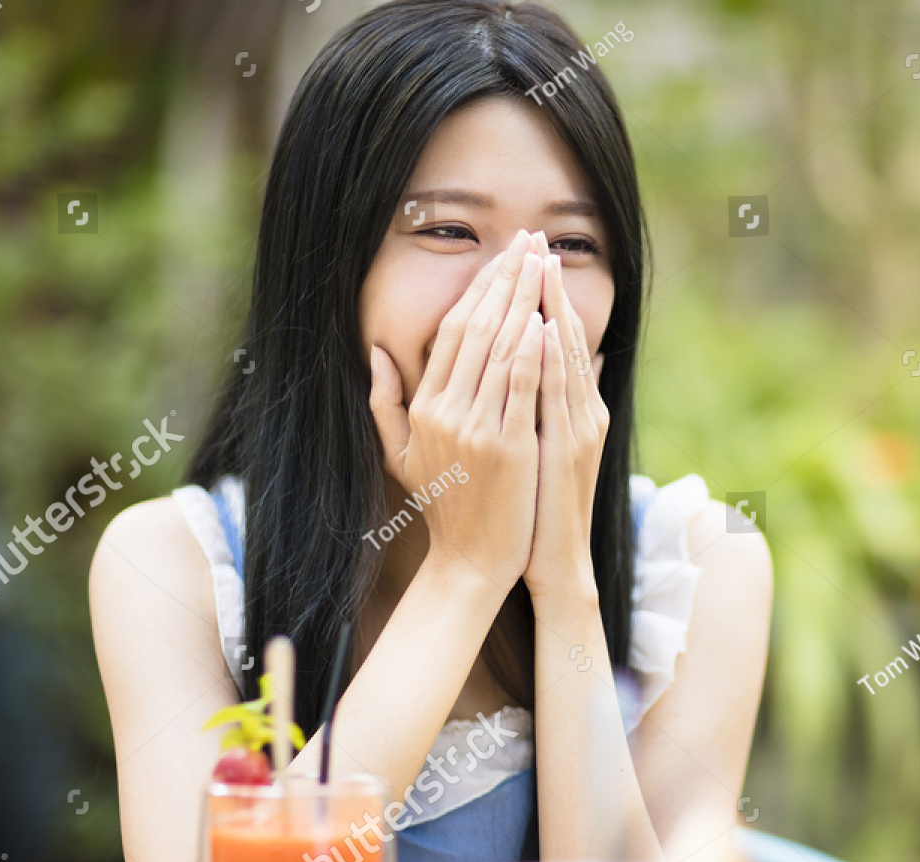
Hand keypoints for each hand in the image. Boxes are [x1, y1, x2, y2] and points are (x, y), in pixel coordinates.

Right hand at [369, 228, 548, 586]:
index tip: (503, 257)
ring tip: (543, 263)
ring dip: (523, 301)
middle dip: (505, 279)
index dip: (478, 289)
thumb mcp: (401, 454)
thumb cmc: (444, 507)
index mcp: (422, 406)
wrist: (469, 562)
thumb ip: (384, 402)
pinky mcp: (506, 448)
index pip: (451, 331)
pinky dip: (532, 351)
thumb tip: (374, 352)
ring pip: (500, 349)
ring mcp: (474, 429)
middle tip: (528, 241)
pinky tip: (546, 318)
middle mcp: (444, 411)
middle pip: (476, 328)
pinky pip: (519, 388)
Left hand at [524, 246, 610, 606]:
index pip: (560, 340)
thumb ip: (564, 403)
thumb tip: (581, 360)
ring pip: (566, 359)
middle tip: (537, 241)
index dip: (546, 297)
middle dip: (549, 289)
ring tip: (540, 268)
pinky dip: (551, 361)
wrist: (555, 559)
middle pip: (567, 337)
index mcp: (576, 409)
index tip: (530, 256)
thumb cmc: (544, 507)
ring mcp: (579, 429)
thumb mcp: (553, 449)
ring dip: (553, 310)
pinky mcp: (569, 449)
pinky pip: (557, 396)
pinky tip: (540, 330)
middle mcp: (584, 412)